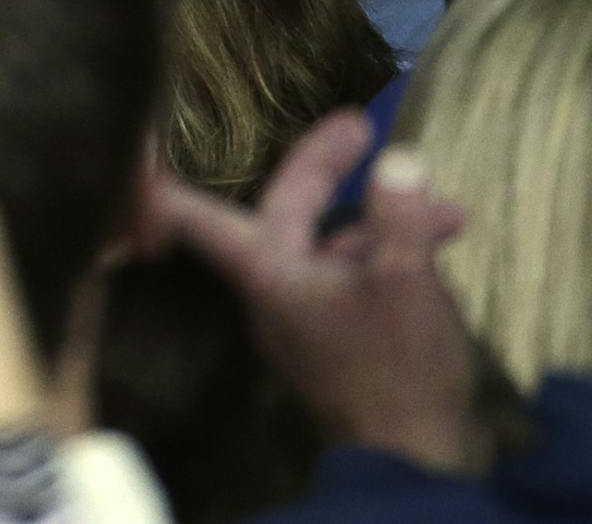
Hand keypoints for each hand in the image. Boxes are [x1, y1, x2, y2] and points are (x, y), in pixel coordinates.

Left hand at [151, 114, 479, 473]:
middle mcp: (273, 290)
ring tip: (450, 216)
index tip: (141, 141)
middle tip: (366, 126)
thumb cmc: (396, 368)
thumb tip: (399, 158)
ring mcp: (304, 316)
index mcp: (267, 271)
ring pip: (329, 242)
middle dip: (328, 167)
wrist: (416, 466)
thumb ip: (398, 212)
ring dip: (380, 220)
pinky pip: (349, 275)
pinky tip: (437, 250)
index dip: (164, 180)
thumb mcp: (404, 278)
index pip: (196, 215)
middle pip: (285, 209)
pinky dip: (386, 254)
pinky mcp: (336, 338)